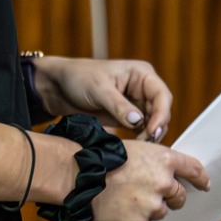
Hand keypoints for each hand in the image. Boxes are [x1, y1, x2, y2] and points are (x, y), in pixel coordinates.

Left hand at [38, 56, 173, 140]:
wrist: (59, 87)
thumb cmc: (79, 78)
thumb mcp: (99, 90)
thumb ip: (119, 106)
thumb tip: (139, 122)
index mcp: (141, 74)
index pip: (162, 95)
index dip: (161, 114)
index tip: (152, 131)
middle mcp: (143, 88)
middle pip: (161, 110)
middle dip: (156, 127)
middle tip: (145, 143)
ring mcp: (136, 103)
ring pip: (154, 122)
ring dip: (150, 134)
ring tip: (139, 146)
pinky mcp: (128, 116)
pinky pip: (142, 129)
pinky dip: (141, 138)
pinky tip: (135, 146)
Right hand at [90, 141, 210, 220]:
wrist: (80, 178)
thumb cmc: (105, 158)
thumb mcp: (137, 149)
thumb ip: (158, 162)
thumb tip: (172, 174)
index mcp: (165, 159)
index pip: (194, 170)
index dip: (201, 179)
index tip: (204, 185)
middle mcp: (164, 182)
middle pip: (180, 196)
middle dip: (171, 197)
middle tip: (150, 193)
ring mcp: (153, 204)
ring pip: (161, 211)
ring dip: (149, 208)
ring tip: (126, 197)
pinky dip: (135, 219)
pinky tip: (120, 207)